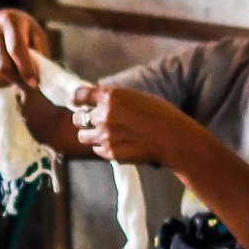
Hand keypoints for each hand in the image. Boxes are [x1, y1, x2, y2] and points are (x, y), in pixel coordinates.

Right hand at [0, 9, 48, 88]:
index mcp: (9, 20)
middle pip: (3, 66)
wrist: (5, 24)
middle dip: (18, 79)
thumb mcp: (37, 38)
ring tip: (17, 74)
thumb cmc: (26, 34)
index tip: (34, 83)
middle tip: (29, 85)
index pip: (15, 49)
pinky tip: (5, 74)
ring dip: (8, 81)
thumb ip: (38, 55)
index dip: (25, 68)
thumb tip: (33, 79)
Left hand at [67, 85, 190, 166]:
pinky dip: (102, 147)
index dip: (77, 98)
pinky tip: (116, 144)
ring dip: (89, 134)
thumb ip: (115, 99)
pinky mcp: (110, 153)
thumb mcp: (135, 96)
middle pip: (78, 118)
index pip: (80, 95)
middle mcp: (103, 115)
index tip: (77, 101)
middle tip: (91, 120)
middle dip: (83, 118)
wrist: (172, 137)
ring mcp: (105, 136)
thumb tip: (99, 99)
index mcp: (110, 97)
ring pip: (83, 136)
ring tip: (102, 134)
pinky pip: (96, 149)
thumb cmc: (160, 114)